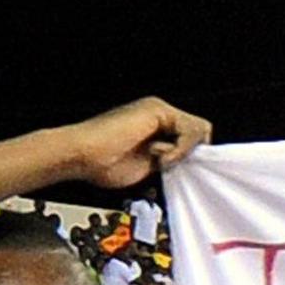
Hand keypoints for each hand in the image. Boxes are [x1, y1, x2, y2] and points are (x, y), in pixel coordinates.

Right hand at [0, 100, 210, 199]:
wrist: (83, 156)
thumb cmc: (104, 164)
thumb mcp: (148, 166)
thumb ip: (169, 161)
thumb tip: (191, 165)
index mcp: (157, 127)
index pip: (193, 139)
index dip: (194, 157)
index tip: (186, 174)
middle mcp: (160, 116)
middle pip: (200, 132)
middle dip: (194, 154)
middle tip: (171, 167)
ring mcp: (158, 111)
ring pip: (199, 130)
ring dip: (183, 152)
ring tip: (159, 162)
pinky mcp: (157, 110)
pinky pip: (189, 131)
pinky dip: (179, 150)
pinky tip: (158, 157)